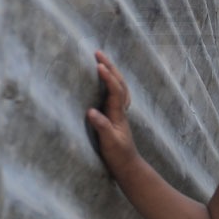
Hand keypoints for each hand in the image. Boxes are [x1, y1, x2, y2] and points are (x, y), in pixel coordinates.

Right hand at [87, 51, 138, 170]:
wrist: (128, 166)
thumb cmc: (118, 155)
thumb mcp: (109, 143)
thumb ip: (102, 127)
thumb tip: (91, 111)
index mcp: (118, 114)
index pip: (115, 91)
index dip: (108, 78)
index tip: (98, 65)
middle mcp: (121, 110)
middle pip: (120, 83)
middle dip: (110, 67)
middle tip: (98, 53)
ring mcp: (120, 113)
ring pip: (120, 87)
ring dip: (112, 72)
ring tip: (101, 60)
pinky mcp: (116, 117)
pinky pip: (116, 94)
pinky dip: (112, 83)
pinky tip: (106, 81)